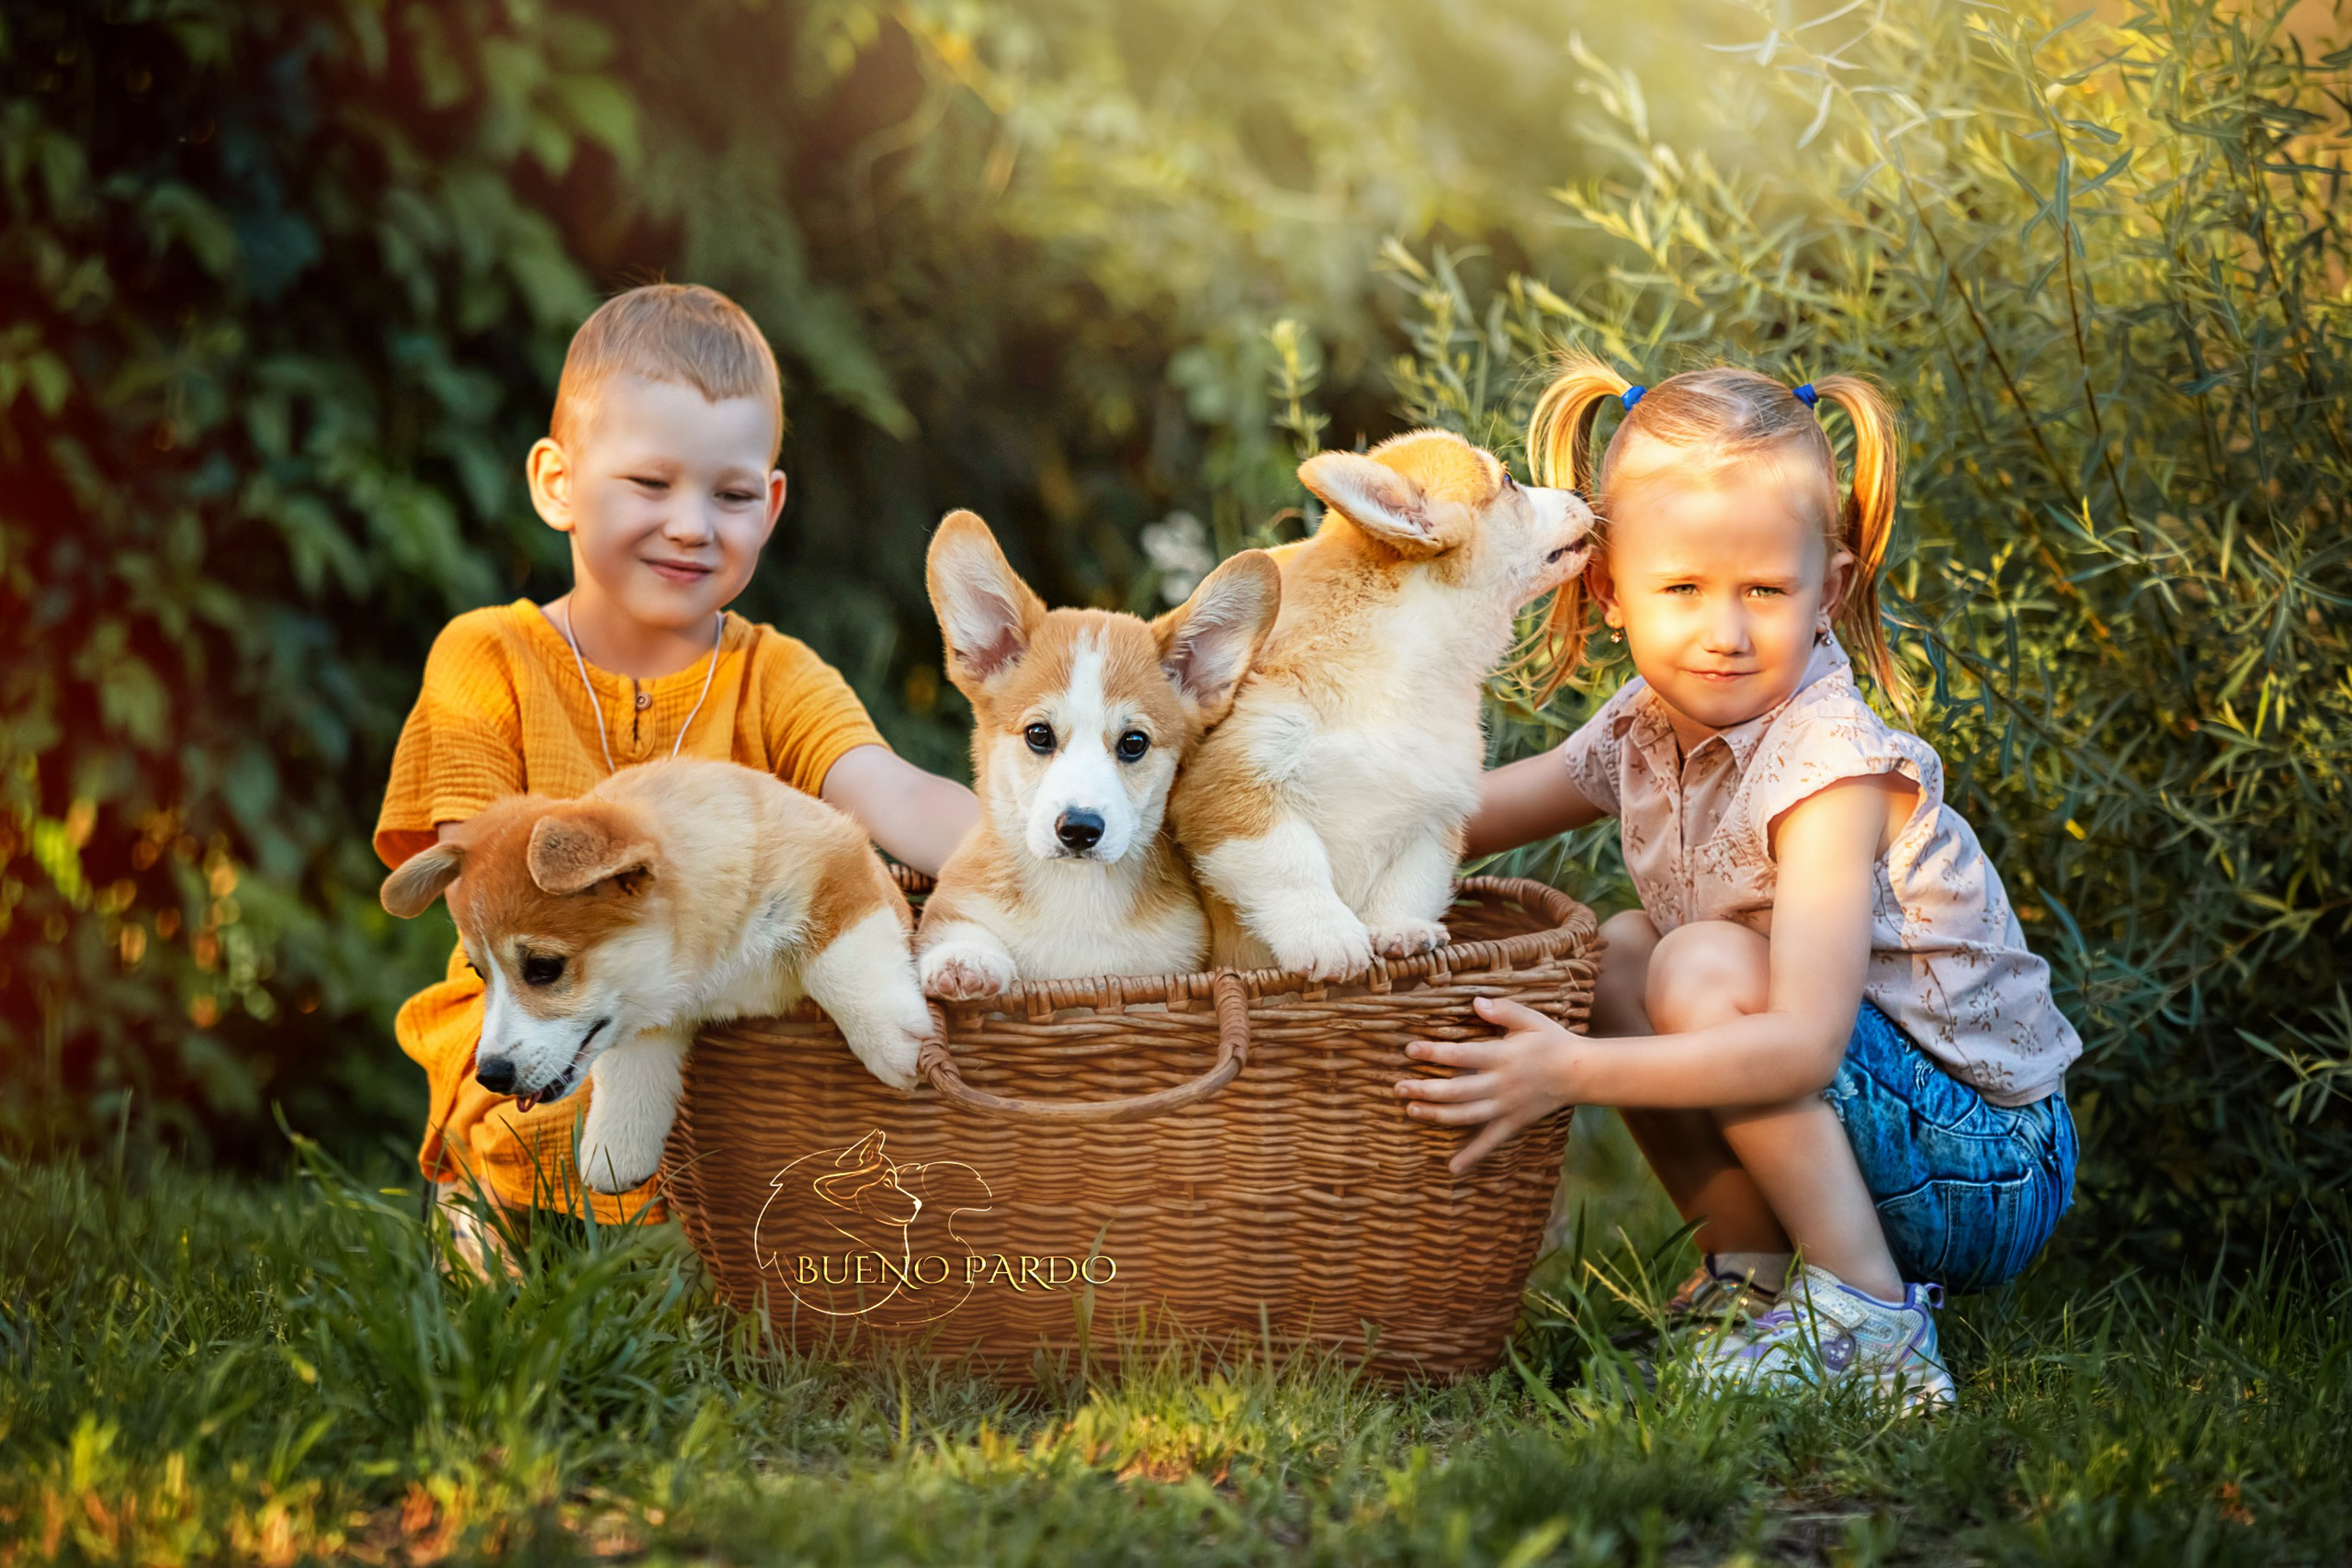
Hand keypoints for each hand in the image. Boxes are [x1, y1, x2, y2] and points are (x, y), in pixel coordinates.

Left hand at [1396, 996, 1578, 1173]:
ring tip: (1411, 1110)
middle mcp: (1500, 1085)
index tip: (1410, 1050)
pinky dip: (1471, 1156)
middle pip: (1456, 1090)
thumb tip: (1475, 1002)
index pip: (1460, 1055)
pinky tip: (1452, 1168)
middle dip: (1425, 1089)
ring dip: (1436, 1115)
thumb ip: (1503, 1010)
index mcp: (1502, 1057)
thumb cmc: (1551, 1041)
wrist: (1580, 1073)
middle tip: (1398, 1087)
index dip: (1434, 1053)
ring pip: (1465, 1116)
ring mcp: (1505, 1107)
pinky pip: (1490, 1142)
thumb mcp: (1530, 1019)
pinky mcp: (1512, 1123)